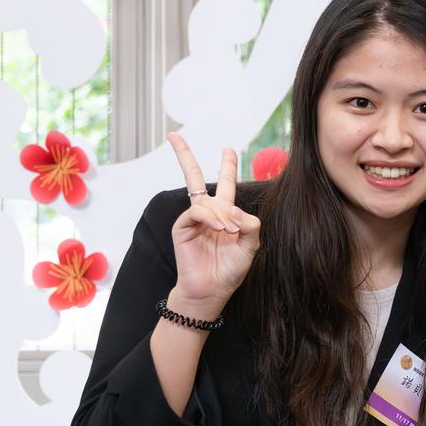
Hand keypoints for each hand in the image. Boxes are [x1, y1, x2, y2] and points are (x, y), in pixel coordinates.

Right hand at [165, 133, 260, 316]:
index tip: (228, 149)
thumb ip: (249, 224)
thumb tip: (235, 212)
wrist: (212, 290)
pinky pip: (197, 212)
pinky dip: (211, 218)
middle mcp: (207, 213)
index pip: (225, 185)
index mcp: (225, 215)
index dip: (227, 167)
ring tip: (230, 232)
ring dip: (223, 215)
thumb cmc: (230, 269)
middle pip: (195, 178)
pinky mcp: (182, 227)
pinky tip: (220, 229)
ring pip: (209, 202)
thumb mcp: (250, 244)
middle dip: (185, 156)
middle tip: (174, 136)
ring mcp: (193, 219)